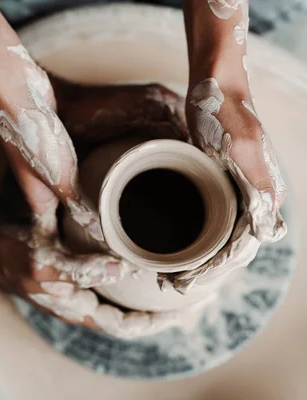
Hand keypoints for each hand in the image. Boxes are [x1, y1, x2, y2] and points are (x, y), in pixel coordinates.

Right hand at [0, 227, 196, 338]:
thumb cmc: (13, 257)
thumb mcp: (47, 262)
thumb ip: (83, 269)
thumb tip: (123, 268)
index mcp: (79, 309)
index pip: (130, 327)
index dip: (161, 322)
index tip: (190, 309)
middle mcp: (83, 304)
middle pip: (132, 318)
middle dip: (163, 311)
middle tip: (194, 294)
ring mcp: (78, 291)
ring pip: (123, 301)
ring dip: (150, 296)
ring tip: (175, 279)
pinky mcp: (73, 275)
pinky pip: (111, 282)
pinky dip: (132, 277)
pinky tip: (140, 260)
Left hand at [170, 80, 286, 291]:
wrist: (215, 87)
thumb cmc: (228, 113)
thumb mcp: (244, 149)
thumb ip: (259, 187)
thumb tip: (272, 233)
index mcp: (265, 195)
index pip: (243, 246)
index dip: (216, 268)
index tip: (188, 281)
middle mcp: (254, 198)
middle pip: (231, 247)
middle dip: (204, 269)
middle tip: (172, 284)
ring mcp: (236, 191)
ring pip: (220, 237)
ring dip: (199, 259)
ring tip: (172, 276)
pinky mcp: (219, 183)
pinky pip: (210, 218)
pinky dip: (196, 237)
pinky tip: (180, 247)